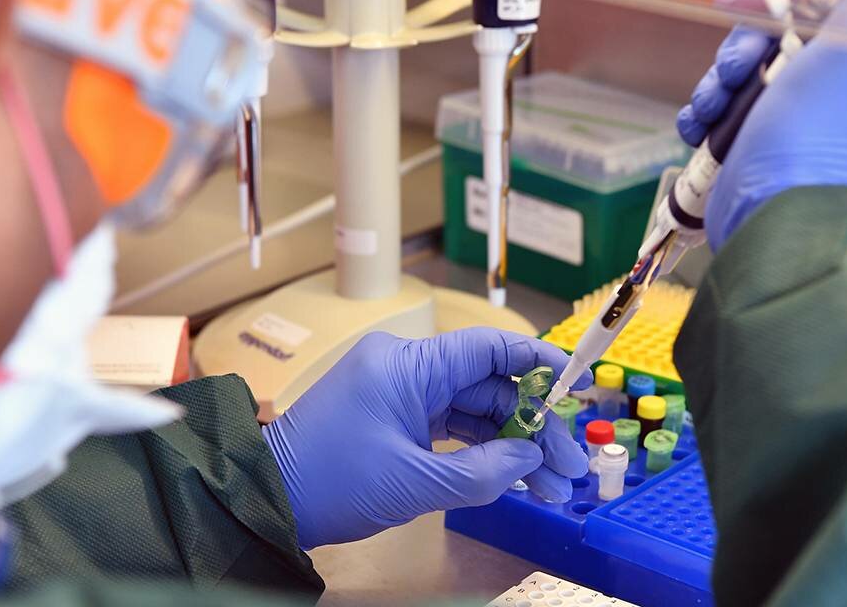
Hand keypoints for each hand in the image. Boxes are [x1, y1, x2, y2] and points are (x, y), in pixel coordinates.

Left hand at [263, 328, 591, 548]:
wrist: (269, 500)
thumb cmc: (332, 482)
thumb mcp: (413, 483)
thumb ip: (482, 473)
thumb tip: (531, 460)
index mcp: (407, 364)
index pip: (487, 347)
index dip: (537, 361)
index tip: (576, 383)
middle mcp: (406, 369)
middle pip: (489, 387)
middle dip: (533, 428)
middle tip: (571, 468)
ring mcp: (400, 394)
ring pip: (474, 412)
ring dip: (512, 447)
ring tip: (551, 488)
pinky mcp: (395, 418)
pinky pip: (450, 427)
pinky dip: (481, 453)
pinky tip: (515, 480)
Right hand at [676, 0, 846, 250]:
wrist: (778, 219)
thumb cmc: (822, 133)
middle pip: (785, 33)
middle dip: (743, 47)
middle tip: (732, 71)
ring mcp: (810, 122)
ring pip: (751, 71)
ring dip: (718, 81)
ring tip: (712, 108)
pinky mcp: (769, 149)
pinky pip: (732, 111)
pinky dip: (707, 113)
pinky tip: (698, 126)